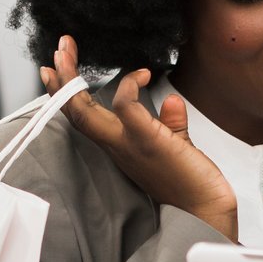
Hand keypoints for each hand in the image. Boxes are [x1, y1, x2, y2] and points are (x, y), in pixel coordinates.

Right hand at [40, 36, 237, 239]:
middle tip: (58, 49)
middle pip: (75, 111)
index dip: (67, 95)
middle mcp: (117, 146)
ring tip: (67, 50)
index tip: (57, 70)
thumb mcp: (175, 147)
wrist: (204, 212)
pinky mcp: (147, 141)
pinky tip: (141, 74)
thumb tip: (171, 101)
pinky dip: (129, 86)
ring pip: (85, 112)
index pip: (84, 117)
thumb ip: (170, 124)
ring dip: (72, 79)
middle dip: (61, 79)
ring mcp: (129, 145)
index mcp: (120, 147)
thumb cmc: (192, 186)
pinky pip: (126, 107)